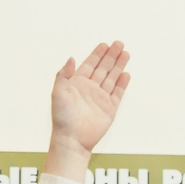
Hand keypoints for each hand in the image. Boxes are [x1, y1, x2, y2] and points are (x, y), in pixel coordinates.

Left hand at [45, 41, 131, 174]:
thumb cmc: (62, 118)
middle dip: (111, 56)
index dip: (97, 54)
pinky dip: (122, 83)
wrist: (72, 140)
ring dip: (118, 66)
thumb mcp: (58, 93)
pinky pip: (117, 93)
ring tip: (125, 53)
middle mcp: (90, 89)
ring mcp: (100, 99)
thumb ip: (63, 75)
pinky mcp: (109, 109)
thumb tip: (71, 58)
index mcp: (77, 84)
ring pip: (111, 78)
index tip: (105, 44)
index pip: (90, 65)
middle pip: (103, 68)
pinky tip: (126, 74)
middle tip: (119, 43)